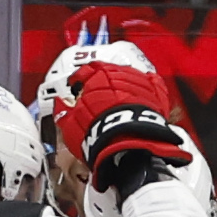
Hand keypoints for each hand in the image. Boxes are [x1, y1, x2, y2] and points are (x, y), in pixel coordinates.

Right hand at [56, 61, 188, 173]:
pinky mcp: (156, 95)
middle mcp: (120, 74)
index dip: (79, 78)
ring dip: (123, 83)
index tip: (76, 85)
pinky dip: (147, 86)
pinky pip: (152, 84)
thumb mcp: (70, 125)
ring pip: (130, 76)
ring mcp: (140, 83)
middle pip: (109, 71)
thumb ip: (64, 110)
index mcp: (96, 76)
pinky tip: (142, 91)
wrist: (129, 146)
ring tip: (117, 97)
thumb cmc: (99, 133)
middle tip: (95, 92)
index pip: (85, 70)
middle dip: (101, 80)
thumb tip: (60, 105)